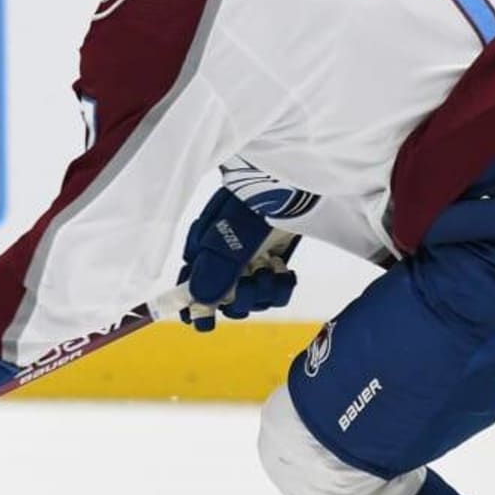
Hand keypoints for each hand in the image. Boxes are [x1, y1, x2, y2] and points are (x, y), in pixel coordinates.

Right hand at [179, 188, 296, 331]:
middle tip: (252, 283)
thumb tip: (199, 298)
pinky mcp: (275, 258)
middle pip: (223, 298)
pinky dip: (282, 287)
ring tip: (273, 272)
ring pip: (251, 297)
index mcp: (204, 246)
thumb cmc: (263, 189)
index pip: (190, 285)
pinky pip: (274, 290)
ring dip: (263, 293)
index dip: (195, 306)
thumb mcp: (238, 225)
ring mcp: (251, 258)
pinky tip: (286, 272)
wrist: (304, 172)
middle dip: (238, 300)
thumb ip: (219, 261)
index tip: (204, 323)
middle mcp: (224, 255)